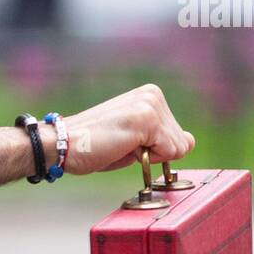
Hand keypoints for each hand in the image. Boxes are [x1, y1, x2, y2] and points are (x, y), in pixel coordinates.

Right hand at [0, 83, 195, 185]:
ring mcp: (150, 105)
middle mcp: (153, 95)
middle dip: (153, 153)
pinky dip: (147, 159)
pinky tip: (123, 147)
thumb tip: (190, 141)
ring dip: (148, 156)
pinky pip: (168, 152)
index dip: (153, 150)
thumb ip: (163, 140)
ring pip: (177, 148)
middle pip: (181, 141)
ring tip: (120, 145)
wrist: (63, 144)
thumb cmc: (93, 146)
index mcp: (150, 96)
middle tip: (121, 146)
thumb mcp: (135, 143)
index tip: (126, 143)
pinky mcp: (147, 118)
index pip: (177, 135)